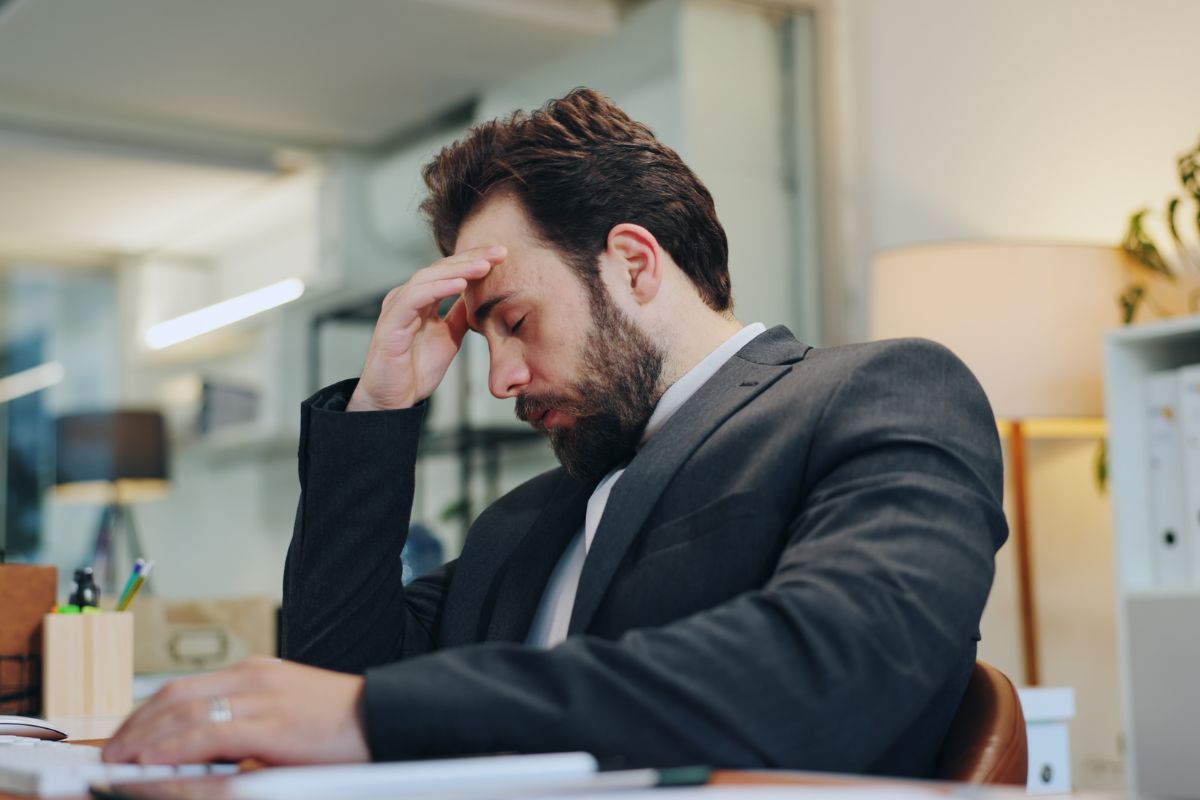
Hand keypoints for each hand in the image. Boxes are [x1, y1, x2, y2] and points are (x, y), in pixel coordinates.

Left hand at [102, 658, 368, 765]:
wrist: (386, 718)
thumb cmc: (343, 724)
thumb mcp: (289, 715)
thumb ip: (250, 724)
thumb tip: (209, 748)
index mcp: (258, 674)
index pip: (186, 687)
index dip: (148, 713)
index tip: (126, 737)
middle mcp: (254, 678)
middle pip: (175, 695)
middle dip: (135, 726)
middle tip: (110, 754)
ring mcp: (262, 698)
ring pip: (184, 712)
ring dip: (143, 739)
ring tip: (118, 762)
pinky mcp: (272, 724)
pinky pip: (208, 733)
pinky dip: (172, 747)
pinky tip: (151, 761)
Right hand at [348, 246, 505, 410]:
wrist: (394, 401)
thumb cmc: (416, 371)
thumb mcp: (449, 338)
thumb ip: (460, 315)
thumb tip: (478, 296)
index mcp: (420, 299)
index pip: (449, 271)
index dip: (475, 261)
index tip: (502, 255)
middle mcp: (407, 298)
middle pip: (440, 267)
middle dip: (471, 258)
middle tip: (499, 251)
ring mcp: (397, 308)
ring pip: (427, 277)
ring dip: (458, 270)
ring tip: (484, 266)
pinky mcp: (390, 323)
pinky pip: (414, 298)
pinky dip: (438, 289)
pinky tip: (459, 284)